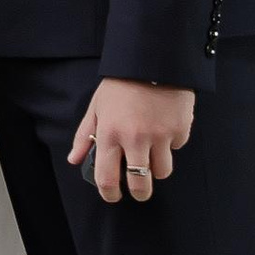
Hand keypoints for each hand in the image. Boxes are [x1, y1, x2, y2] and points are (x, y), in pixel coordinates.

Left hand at [72, 77, 196, 203]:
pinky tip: (165, 127)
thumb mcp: (97, 106)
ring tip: (153, 156)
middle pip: (140, 184)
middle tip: (139, 191)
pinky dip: (171, 143)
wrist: (153, 58)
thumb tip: (74, 160)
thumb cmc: (121, 83)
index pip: (107, 178)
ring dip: (157, 168)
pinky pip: (177, 147)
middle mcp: (135, 138)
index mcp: (110, 134)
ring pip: (162, 171)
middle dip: (139, 193)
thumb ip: (85, 135)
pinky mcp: (180, 128)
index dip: (110, 194)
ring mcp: (160, 135)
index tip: (113, 196)